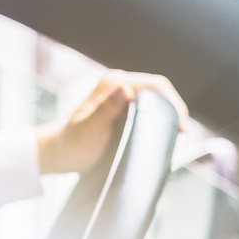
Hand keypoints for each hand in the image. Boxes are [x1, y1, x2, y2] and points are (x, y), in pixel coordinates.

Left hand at [35, 70, 188, 175]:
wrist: (55, 154)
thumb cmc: (69, 145)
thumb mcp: (86, 131)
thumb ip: (104, 111)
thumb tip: (124, 89)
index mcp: (113, 84)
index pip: (154, 85)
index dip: (172, 103)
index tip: (181, 126)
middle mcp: (118, 86)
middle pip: (158, 92)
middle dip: (173, 110)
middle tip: (183, 134)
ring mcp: (119, 97)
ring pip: (153, 101)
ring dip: (166, 116)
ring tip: (176, 137)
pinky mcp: (120, 110)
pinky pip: (145, 111)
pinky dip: (156, 121)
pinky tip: (161, 136)